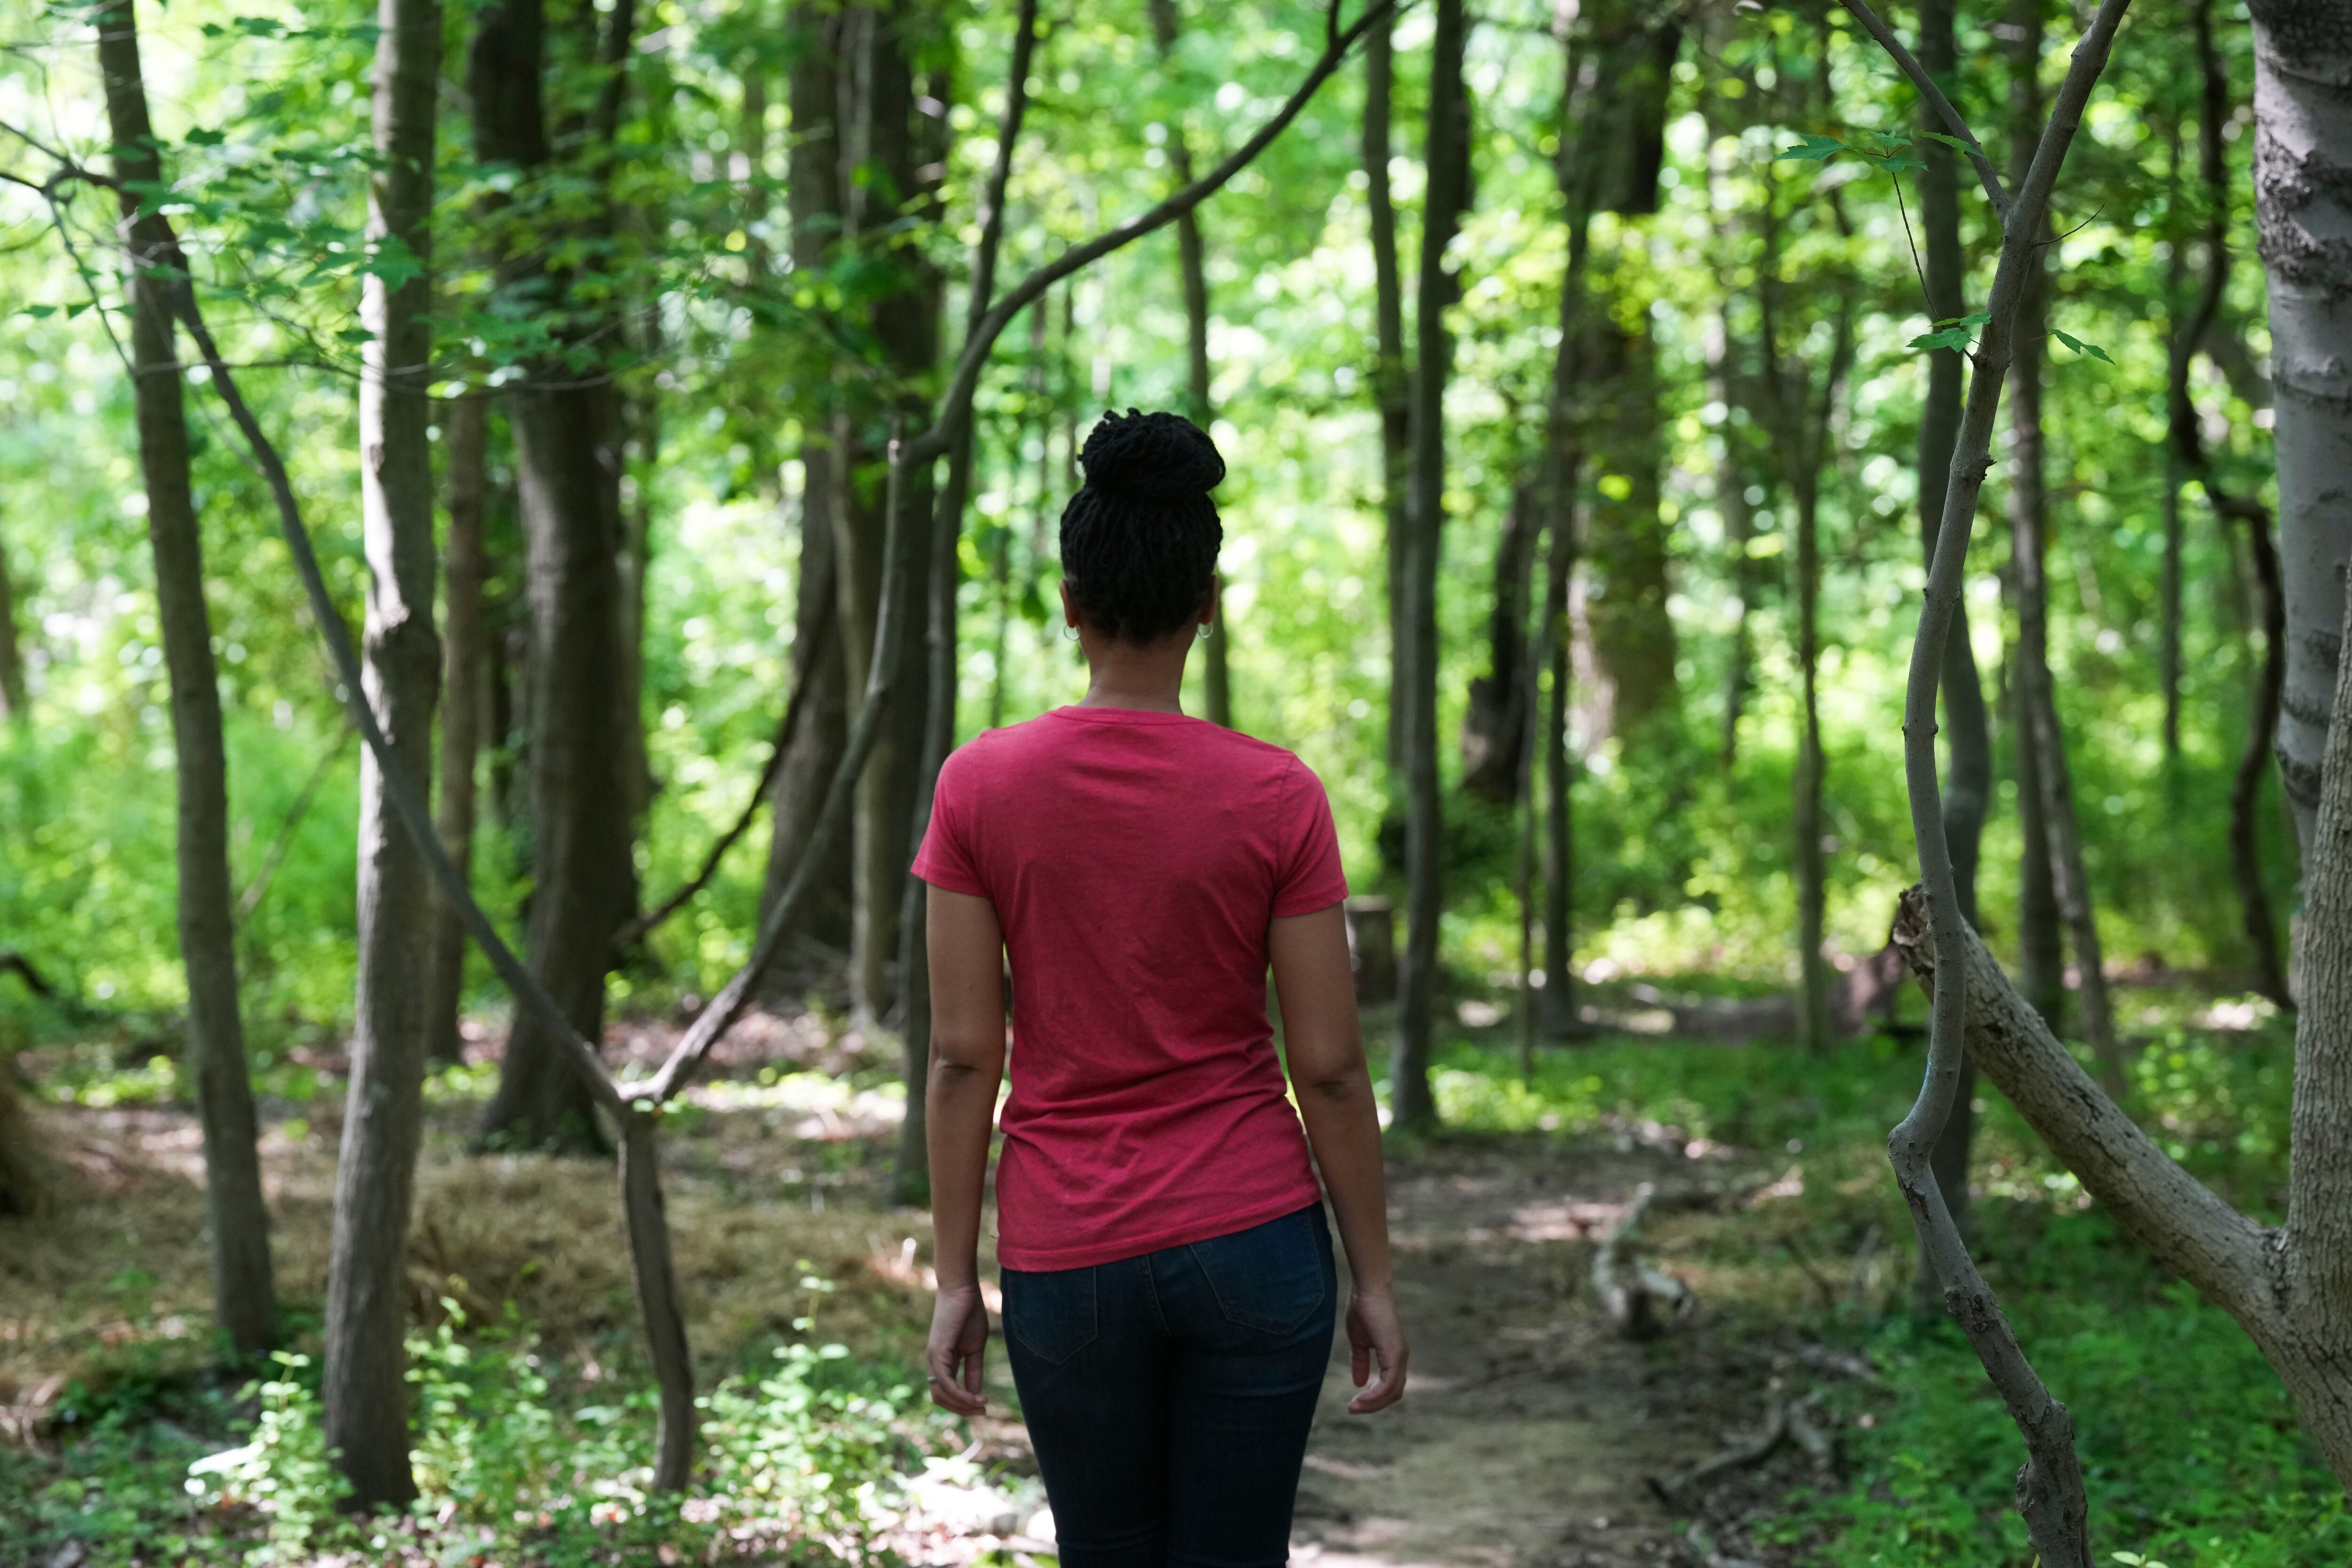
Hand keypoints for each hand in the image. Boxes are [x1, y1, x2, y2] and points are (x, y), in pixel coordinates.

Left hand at [926, 1283, 990, 1416]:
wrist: (962, 1289)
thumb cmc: (969, 1314)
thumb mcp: (975, 1348)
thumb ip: (973, 1371)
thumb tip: (976, 1394)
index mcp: (942, 1363)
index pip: (946, 1393)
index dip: (963, 1405)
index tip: (984, 1408)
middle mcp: (933, 1364)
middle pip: (941, 1399)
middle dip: (961, 1410)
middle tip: (982, 1412)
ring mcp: (933, 1359)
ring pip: (941, 1394)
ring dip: (961, 1405)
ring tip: (981, 1405)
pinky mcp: (937, 1352)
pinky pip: (945, 1382)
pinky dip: (960, 1393)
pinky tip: (976, 1397)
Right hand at [1344, 1287, 1407, 1413]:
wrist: (1367, 1290)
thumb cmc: (1363, 1310)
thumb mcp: (1358, 1341)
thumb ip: (1359, 1361)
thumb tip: (1359, 1383)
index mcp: (1394, 1356)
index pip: (1390, 1387)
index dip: (1374, 1398)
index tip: (1355, 1403)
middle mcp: (1400, 1359)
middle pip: (1394, 1394)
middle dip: (1373, 1406)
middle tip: (1353, 1408)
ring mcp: (1399, 1356)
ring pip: (1392, 1393)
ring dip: (1373, 1404)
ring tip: (1354, 1406)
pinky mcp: (1394, 1353)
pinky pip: (1388, 1384)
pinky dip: (1375, 1395)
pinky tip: (1360, 1397)